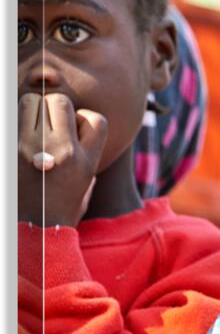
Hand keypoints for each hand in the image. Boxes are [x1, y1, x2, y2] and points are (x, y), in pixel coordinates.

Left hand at [18, 93, 106, 225]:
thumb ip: (86, 159)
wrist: (30, 231)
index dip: (83, 119)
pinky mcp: (11, 148)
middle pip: (60, 101)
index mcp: (85, 162)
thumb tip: (82, 139)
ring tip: (29, 132)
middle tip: (45, 128)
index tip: (74, 133)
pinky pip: (14, 117)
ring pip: (31, 102)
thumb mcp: (84, 187)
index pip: (94, 119)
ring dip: (30, 111)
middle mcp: (62, 151)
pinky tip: (19, 142)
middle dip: (53, 110)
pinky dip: (17, 124)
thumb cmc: (58, 213)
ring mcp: (32, 148)